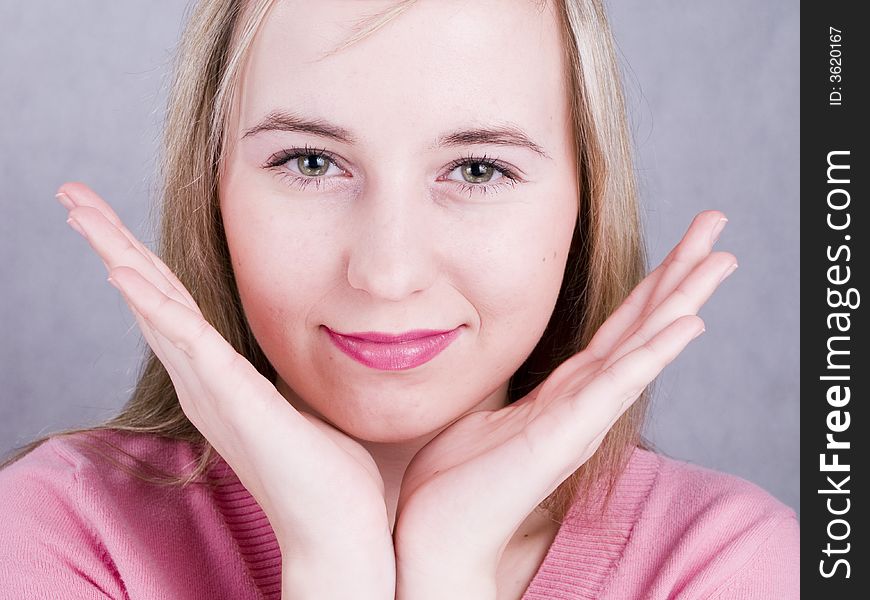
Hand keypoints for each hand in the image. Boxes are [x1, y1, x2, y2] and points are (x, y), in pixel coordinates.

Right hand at [55, 182, 395, 595]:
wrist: (338, 526)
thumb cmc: (326, 471)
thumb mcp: (299, 401)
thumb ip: (281, 373)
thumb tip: (296, 348)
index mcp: (217, 377)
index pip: (171, 305)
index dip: (138, 260)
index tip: (109, 219)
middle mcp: (203, 380)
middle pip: (148, 297)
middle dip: (110, 244)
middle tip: (71, 197)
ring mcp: (213, 389)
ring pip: (155, 309)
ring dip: (117, 257)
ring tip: (80, 213)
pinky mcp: (234, 400)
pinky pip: (188, 343)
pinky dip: (153, 307)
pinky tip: (123, 273)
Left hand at [392, 210, 735, 596]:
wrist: (436, 537)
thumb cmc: (455, 482)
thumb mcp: (484, 417)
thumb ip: (506, 394)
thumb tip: (495, 369)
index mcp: (564, 392)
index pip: (618, 329)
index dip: (650, 287)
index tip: (681, 247)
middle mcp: (583, 401)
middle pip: (641, 326)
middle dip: (680, 274)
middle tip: (716, 226)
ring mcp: (580, 419)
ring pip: (642, 347)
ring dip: (683, 300)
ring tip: (720, 258)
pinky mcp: (564, 437)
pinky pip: (617, 386)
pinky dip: (654, 353)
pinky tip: (688, 323)